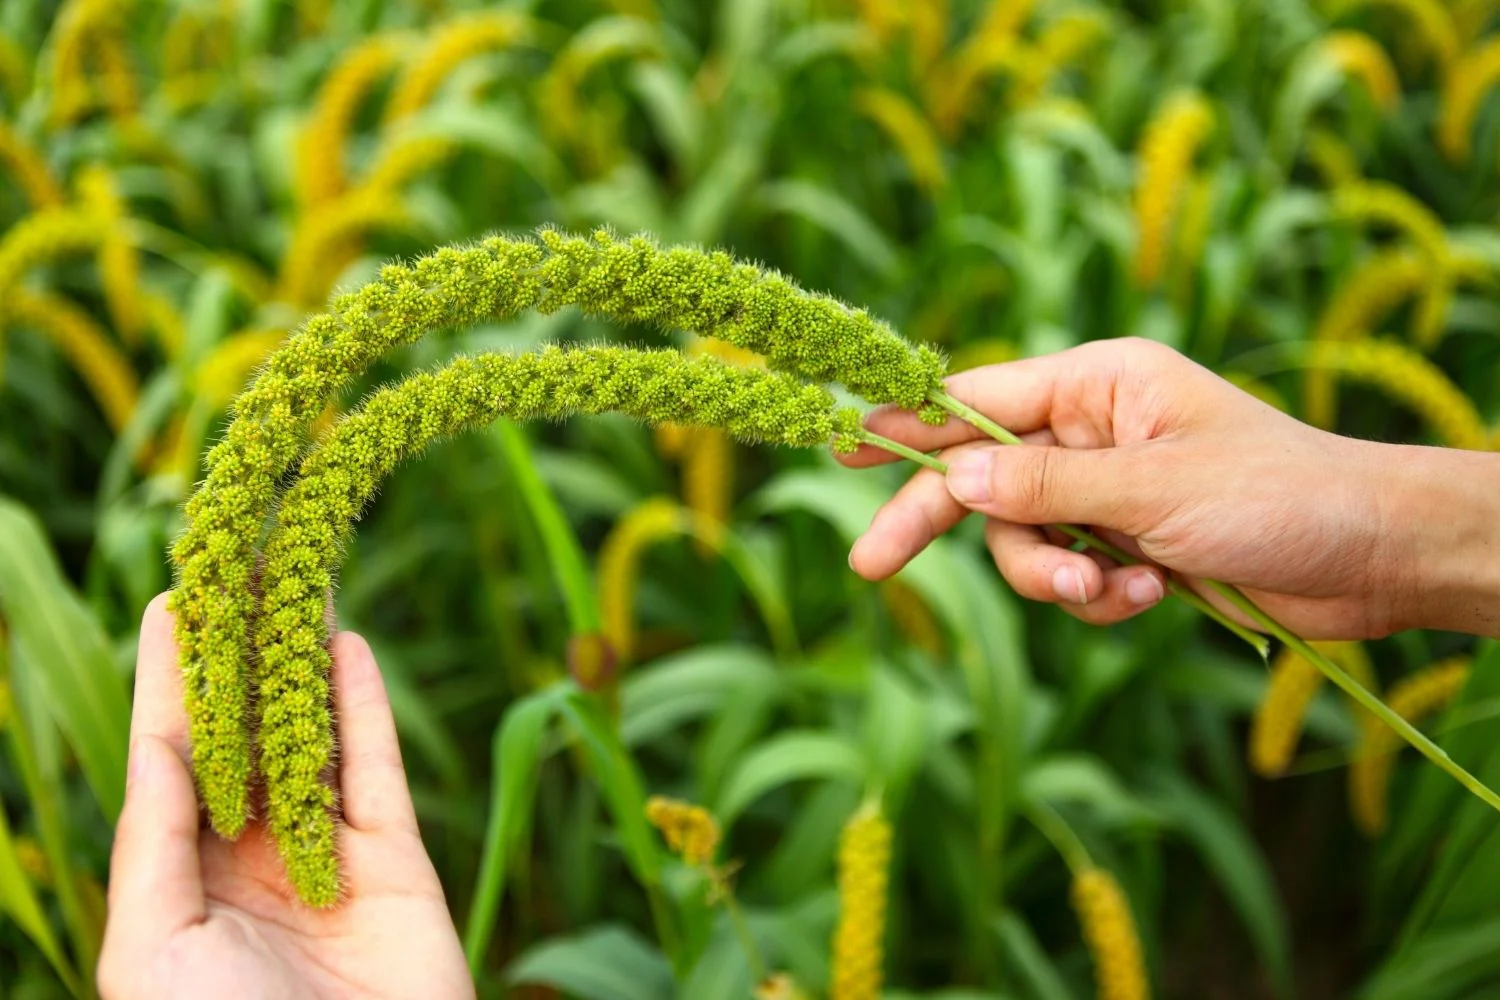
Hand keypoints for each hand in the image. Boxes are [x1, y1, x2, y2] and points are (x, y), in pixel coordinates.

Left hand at [98, 593, 473, 999]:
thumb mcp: (154, 949)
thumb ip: (154, 842)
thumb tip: (159, 742)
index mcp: (180, 884)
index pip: (172, 757)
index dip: (170, 677)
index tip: (174, 598)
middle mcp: (251, 860)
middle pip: (246, 732)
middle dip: (243, 653)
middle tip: (246, 566)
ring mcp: (329, 859)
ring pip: (314, 737)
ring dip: (306, 662)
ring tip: (300, 582)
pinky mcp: (399, 864)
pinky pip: (377, 771)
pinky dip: (366, 709)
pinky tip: (351, 647)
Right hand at [841, 337, 1499, 638]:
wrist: (1372, 557)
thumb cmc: (1279, 494)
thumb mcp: (1152, 488)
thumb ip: (1044, 484)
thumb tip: (952, 476)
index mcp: (1099, 384)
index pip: (976, 398)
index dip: (905, 420)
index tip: (839, 437)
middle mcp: (1094, 430)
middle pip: (982, 475)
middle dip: (941, 521)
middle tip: (873, 566)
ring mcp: (1109, 490)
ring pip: (1024, 539)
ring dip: (1056, 578)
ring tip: (1113, 592)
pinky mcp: (1128, 543)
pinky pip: (1071, 574)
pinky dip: (1100, 596)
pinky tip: (1150, 596)